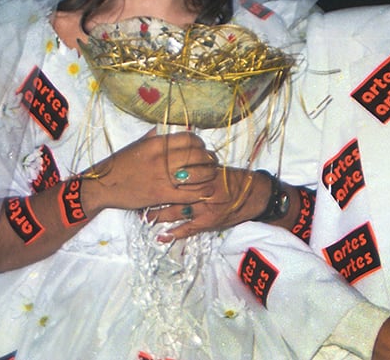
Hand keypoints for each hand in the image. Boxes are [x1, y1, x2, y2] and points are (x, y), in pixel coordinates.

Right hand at [84, 128, 218, 209]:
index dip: (200, 143)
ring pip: (197, 174)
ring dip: (208, 175)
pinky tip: (205, 191)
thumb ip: (156, 136)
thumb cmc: (119, 164)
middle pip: (197, 155)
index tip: (202, 148)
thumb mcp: (137, 145)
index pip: (189, 138)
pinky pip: (189, 193)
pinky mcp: (161, 195)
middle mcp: (160, 158)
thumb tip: (174, 127)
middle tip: (212, 162)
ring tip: (211, 176)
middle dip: (209, 159)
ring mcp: (161, 177)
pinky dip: (201, 192)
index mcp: (155, 143)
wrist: (102, 186)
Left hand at [148, 167, 268, 240]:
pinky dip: (174, 234)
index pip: (175, 173)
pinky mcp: (209, 222)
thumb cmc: (231, 178)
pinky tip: (161, 237)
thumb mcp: (213, 166)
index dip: (158, 176)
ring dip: (159, 216)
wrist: (252, 194)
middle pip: (172, 193)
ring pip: (176, 212)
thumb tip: (171, 153)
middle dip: (154, 197)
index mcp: (202, 172)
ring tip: (144, 217)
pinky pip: (188, 229)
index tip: (142, 177)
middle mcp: (202, 189)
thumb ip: (194, 163)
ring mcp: (205, 207)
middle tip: (137, 199)